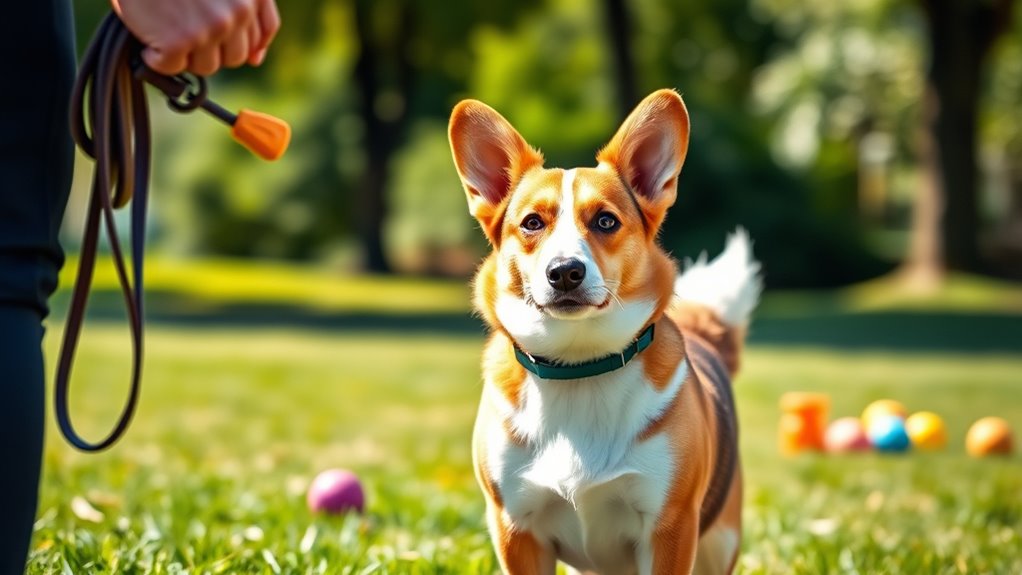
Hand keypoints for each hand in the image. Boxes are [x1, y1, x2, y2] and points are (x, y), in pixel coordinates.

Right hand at [112, 0, 279, 76]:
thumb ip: (246, 7)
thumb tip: (255, 59)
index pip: (260, 36)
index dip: (241, 43)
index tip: (224, 41)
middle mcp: (237, 13)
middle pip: (235, 57)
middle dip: (213, 48)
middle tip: (187, 26)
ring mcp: (210, 29)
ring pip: (207, 67)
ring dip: (186, 55)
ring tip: (168, 27)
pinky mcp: (178, 41)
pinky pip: (172, 68)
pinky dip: (156, 58)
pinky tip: (149, 37)